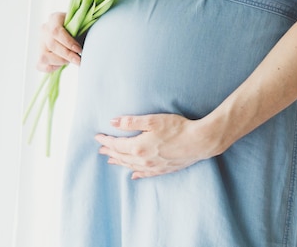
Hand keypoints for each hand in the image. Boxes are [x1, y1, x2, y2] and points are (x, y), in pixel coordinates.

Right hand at [36, 12, 82, 72]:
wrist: (76, 31)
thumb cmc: (80, 28)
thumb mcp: (82, 26)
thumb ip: (82, 33)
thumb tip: (84, 48)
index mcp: (54, 18)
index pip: (56, 31)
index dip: (68, 42)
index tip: (79, 49)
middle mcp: (45, 29)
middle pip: (52, 45)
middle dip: (67, 55)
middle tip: (79, 60)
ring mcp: (41, 42)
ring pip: (44, 56)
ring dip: (60, 61)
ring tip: (70, 61)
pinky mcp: (40, 54)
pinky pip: (40, 65)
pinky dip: (51, 68)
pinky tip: (61, 65)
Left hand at [95, 114, 218, 179]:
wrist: (199, 142)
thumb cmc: (177, 128)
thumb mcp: (152, 120)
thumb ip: (131, 122)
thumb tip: (113, 122)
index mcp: (138, 147)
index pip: (116, 145)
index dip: (106, 141)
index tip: (98, 137)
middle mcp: (143, 159)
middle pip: (121, 157)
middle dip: (110, 152)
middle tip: (101, 149)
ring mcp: (154, 166)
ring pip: (131, 166)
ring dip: (120, 162)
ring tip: (111, 160)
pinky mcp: (163, 169)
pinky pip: (146, 174)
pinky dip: (137, 174)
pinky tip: (133, 175)